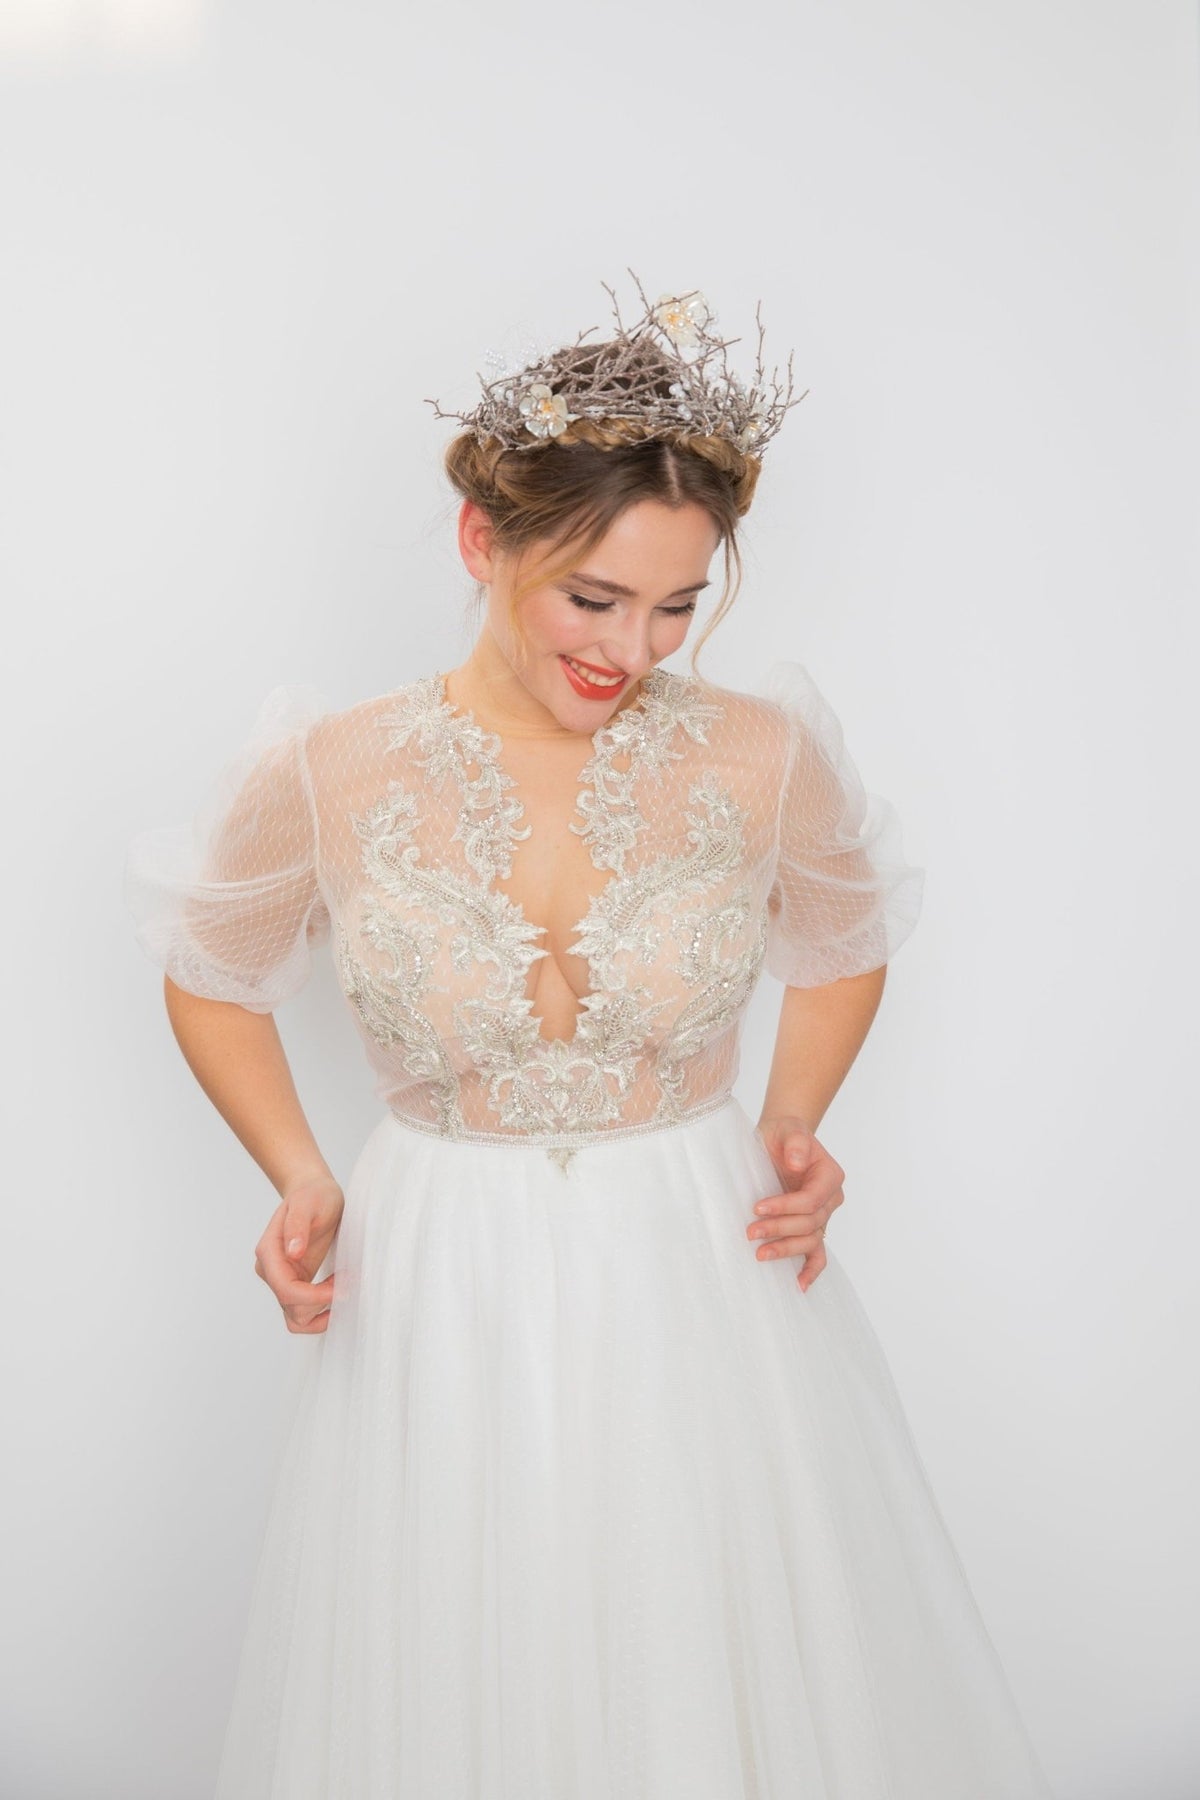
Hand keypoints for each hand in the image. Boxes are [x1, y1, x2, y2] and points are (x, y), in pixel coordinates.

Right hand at [253, 1173, 344, 1333]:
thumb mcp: (309, 1203)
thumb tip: (293, 1252)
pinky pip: (302, 1312)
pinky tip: (337, 1293)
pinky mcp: (295, 1284)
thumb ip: (298, 1225)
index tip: (342, 1288)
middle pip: (291, 1307)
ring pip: (295, 1317)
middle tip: (348, 1280)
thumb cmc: (313, 1195)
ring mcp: (281, 1279)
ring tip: (342, 1288)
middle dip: (321, 1302)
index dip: (314, 1297)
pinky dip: (319, 1314)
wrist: (314, 1193)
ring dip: (320, 1313)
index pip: (286, 1290)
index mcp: (269, 1252)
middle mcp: (270, 1270)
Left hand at [747, 1115, 844, 1292]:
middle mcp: (830, 1199)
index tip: (758, 1207)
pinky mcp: (809, 1227)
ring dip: (786, 1249)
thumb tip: (798, 1163)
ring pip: (810, 1241)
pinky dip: (811, 1270)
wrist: (780, 1140)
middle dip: (780, 1230)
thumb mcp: (788, 1129)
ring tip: (760, 1255)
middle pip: (809, 1223)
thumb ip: (796, 1142)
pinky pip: (817, 1254)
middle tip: (750, 1232)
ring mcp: (822, 1216)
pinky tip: (799, 1285)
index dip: (785, 1207)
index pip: (811, 1200)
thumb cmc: (784, 1134)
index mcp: (830, 1176)